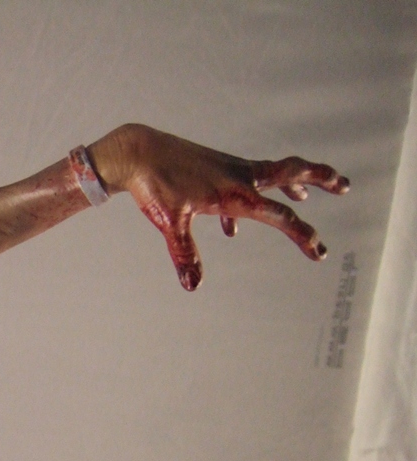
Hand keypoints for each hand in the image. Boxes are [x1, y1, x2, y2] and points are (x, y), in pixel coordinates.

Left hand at [88, 124, 349, 290]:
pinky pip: (243, 181)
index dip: (302, 236)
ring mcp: (229, 168)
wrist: (137, 153)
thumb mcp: (170, 224)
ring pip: (271, 173)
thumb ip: (185, 254)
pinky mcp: (215, 168)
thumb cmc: (154, 185)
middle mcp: (239, 176)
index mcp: (235, 193)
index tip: (320, 252)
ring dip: (293, 183)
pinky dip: (250, 198)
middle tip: (345, 186)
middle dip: (320, 180)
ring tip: (306, 197)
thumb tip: (192, 285)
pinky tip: (233, 227)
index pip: (279, 217)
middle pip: (291, 174)